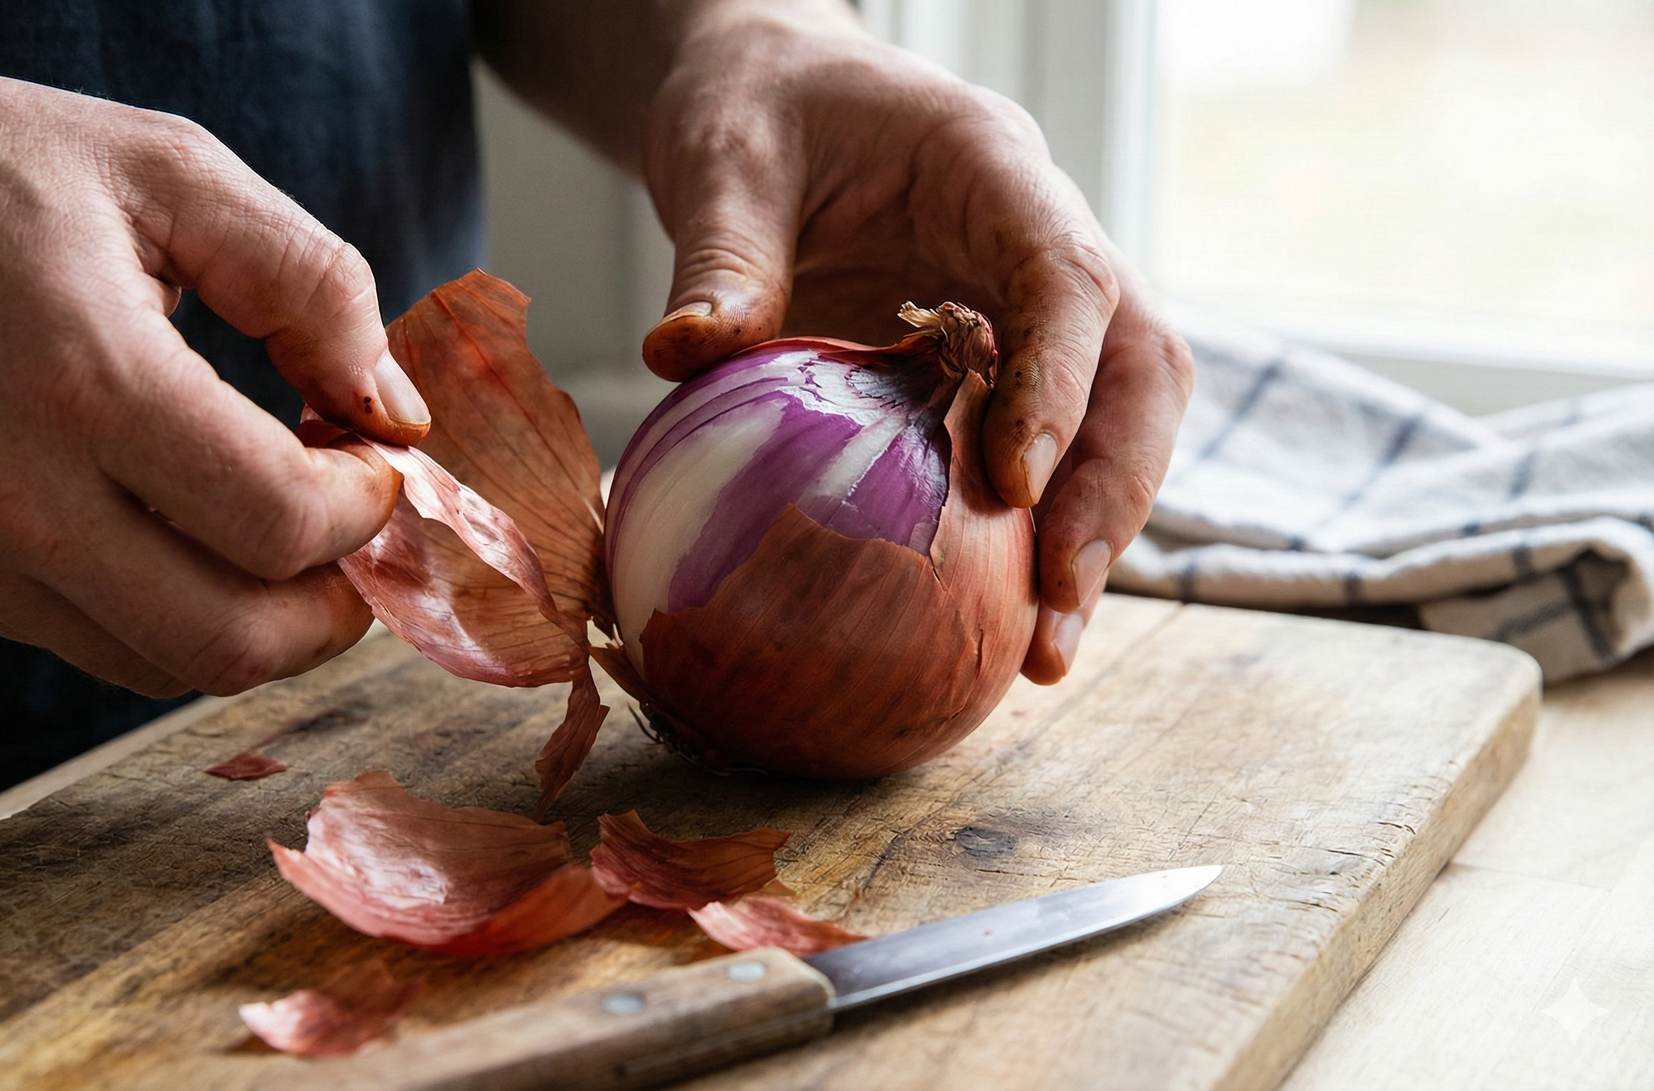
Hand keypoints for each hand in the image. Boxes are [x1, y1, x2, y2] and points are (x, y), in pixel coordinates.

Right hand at [0, 2, 431, 695]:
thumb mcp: (168, 168)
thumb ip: (312, 283)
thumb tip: (391, 410)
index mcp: (82, 379)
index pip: (278, 523)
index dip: (366, 511)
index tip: (377, 460)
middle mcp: (10, 494)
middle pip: (229, 644)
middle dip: (334, 610)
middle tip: (361, 541)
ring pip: (162, 669)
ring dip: (258, 627)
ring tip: (286, 538)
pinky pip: (91, 647)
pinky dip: (171, 615)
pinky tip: (191, 534)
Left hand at [635, 5, 1192, 682]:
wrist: (769, 88)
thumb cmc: (756, 105)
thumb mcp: (721, 158)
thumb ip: (720, 255)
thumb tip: (682, 355)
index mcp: (993, 169)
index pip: (1068, 279)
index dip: (1060, 384)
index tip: (1013, 486)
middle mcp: (1039, 237)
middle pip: (1138, 369)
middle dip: (1112, 496)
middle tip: (1053, 616)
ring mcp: (1031, 301)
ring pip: (1117, 420)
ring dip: (1091, 535)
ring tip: (1040, 654)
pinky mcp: (1001, 356)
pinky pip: (1048, 445)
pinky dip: (1032, 531)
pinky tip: (992, 617)